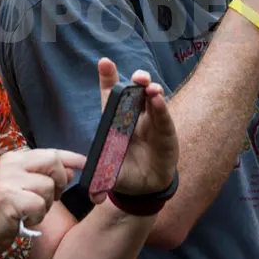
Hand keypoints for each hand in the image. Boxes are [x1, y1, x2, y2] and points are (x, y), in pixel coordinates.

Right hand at [0, 148, 85, 257]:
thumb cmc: (3, 211)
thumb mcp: (25, 188)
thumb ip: (46, 177)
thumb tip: (71, 171)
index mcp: (14, 158)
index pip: (49, 152)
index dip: (70, 157)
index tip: (85, 163)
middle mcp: (10, 164)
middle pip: (52, 162)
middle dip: (59, 180)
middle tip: (52, 197)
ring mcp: (8, 180)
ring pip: (47, 186)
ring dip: (46, 204)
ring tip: (30, 211)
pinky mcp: (8, 198)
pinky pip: (39, 204)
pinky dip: (37, 216)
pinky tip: (25, 219)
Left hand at [93, 58, 177, 203]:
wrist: (144, 188)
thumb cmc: (124, 172)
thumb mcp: (110, 174)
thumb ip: (102, 181)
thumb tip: (93, 197)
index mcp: (116, 121)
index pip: (111, 97)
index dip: (108, 79)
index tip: (104, 62)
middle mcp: (134, 118)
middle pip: (135, 94)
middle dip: (136, 81)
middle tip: (137, 77)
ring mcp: (151, 124)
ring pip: (152, 102)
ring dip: (151, 92)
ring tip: (149, 87)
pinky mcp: (166, 134)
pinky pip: (164, 120)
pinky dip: (162, 109)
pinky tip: (159, 100)